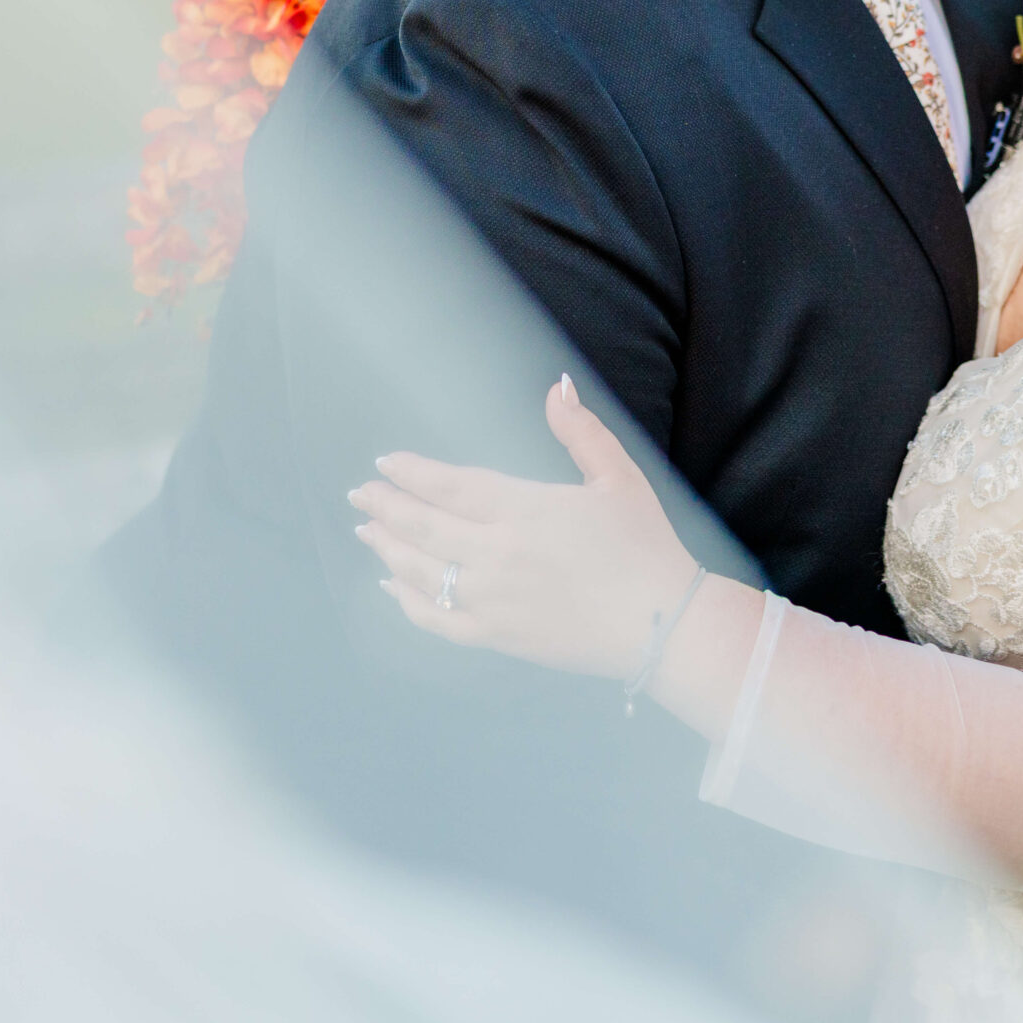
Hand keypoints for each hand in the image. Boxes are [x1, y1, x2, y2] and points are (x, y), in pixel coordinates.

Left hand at [348, 375, 699, 680]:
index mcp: (524, 510)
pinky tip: (392, 588)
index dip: (412, 473)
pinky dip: (408, 603)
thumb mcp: (619, 478)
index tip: (386, 463)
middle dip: (385, 507)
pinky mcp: (499, 637)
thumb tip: (557, 386)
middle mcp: (498, 554)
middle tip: (360, 494)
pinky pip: (438, 620)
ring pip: (421, 572)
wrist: (663, 627)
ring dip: (387, 549)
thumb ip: (581, 431)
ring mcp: (493, 600)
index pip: (450, 487)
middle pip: (423, 527)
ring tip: (367, 532)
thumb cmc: (645, 548)